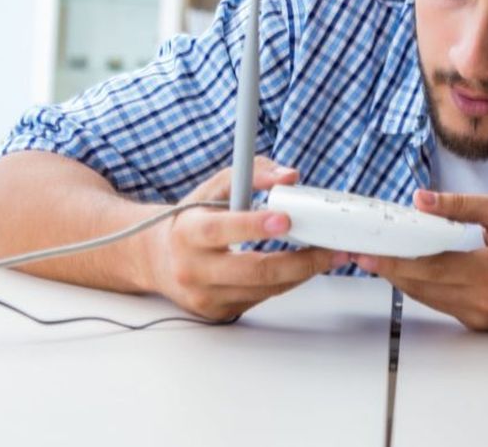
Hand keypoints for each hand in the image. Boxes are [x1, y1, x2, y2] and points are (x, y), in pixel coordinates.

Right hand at [148, 156, 349, 319]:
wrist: (158, 258)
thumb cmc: (191, 219)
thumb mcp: (214, 188)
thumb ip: (252, 174)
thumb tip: (289, 177)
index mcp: (188, 233)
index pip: (220, 231)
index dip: (253, 226)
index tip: (285, 219)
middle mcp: (193, 269)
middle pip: (253, 271)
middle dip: (299, 261)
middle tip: (329, 248)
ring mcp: (206, 296)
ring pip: (264, 290)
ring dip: (302, 273)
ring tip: (328, 255)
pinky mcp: (219, 312)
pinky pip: (262, 300)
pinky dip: (287, 283)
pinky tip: (302, 267)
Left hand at [353, 191, 487, 329]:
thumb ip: (460, 206)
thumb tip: (421, 200)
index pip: (429, 268)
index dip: (394, 261)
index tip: (368, 253)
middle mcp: (484, 301)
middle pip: (422, 287)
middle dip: (391, 269)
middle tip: (364, 252)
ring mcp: (483, 317)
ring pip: (429, 299)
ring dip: (404, 279)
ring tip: (382, 257)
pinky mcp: (482, 324)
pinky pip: (443, 304)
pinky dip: (426, 287)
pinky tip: (414, 269)